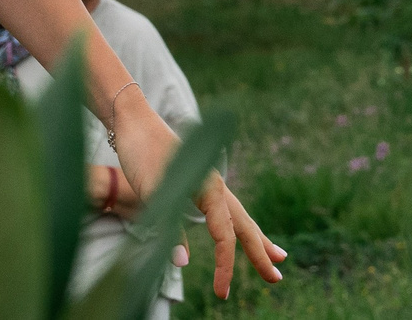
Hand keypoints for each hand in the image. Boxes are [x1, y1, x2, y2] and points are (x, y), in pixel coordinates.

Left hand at [110, 104, 286, 297]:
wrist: (133, 119)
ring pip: (240, 216)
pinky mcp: (199, 181)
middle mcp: (215, 186)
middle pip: (244, 226)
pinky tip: (240, 228)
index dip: (225, 266)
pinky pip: (225, 209)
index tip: (221, 292)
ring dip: (257, 238)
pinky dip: (238, 224)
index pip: (224, 236)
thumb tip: (181, 262)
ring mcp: (209, 183)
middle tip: (276, 279)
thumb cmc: (141, 152)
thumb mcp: (151, 190)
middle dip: (260, 254)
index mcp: (209, 188)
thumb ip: (168, 226)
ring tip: (279, 256)